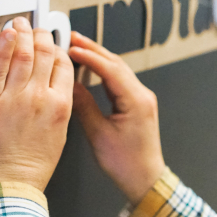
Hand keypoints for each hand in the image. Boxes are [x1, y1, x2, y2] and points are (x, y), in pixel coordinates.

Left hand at [0, 17, 74, 194]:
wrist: (8, 187)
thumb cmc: (31, 169)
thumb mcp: (57, 136)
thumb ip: (57, 108)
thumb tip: (52, 89)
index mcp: (61, 107)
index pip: (64, 66)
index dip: (58, 49)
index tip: (53, 43)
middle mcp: (41, 98)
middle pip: (45, 55)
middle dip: (41, 36)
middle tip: (36, 28)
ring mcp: (15, 98)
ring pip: (22, 54)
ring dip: (22, 33)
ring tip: (20, 23)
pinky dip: (3, 45)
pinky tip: (6, 34)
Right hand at [68, 32, 165, 205]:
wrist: (145, 179)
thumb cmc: (127, 164)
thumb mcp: (99, 135)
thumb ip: (84, 108)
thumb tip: (70, 86)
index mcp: (136, 101)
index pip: (111, 70)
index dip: (89, 57)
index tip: (71, 48)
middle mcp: (142, 96)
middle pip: (116, 64)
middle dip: (93, 50)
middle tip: (72, 38)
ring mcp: (141, 98)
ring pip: (118, 70)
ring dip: (98, 57)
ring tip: (78, 48)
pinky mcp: (137, 103)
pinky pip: (119, 80)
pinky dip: (104, 70)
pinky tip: (91, 67)